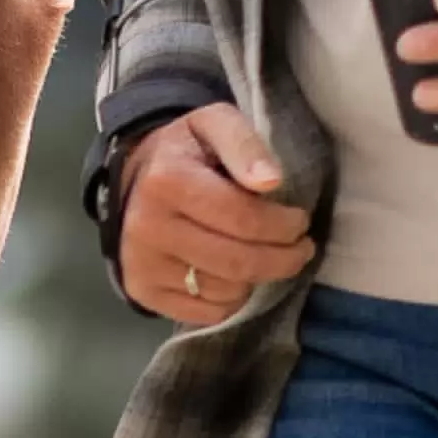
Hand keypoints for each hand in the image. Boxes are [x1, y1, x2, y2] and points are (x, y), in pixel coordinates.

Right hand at [115, 103, 315, 325]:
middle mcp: (147, 227)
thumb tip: (271, 182)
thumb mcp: (214, 125)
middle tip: (301, 249)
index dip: (284, 226)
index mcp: (166, 181)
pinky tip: (233, 272)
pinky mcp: (143, 292)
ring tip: (262, 254)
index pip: (242, 219)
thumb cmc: (186, 151)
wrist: (136, 177)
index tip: (301, 222)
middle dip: (283, 259)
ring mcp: (142, 264)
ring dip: (258, 277)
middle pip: (238, 263)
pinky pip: (209, 312)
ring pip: (227, 291)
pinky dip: (232, 298)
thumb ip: (244, 145)